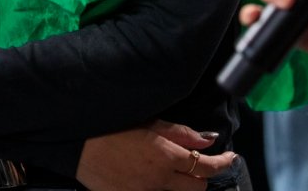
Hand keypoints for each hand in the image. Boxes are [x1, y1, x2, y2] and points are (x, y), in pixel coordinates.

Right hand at [76, 121, 236, 190]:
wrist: (77, 144)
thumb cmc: (113, 126)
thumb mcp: (151, 123)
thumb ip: (182, 133)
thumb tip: (208, 140)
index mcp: (165, 156)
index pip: (206, 167)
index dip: (223, 163)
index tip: (230, 157)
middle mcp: (158, 180)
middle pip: (197, 189)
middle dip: (203, 176)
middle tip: (199, 162)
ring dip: (182, 184)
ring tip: (174, 168)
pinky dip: (161, 188)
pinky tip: (153, 176)